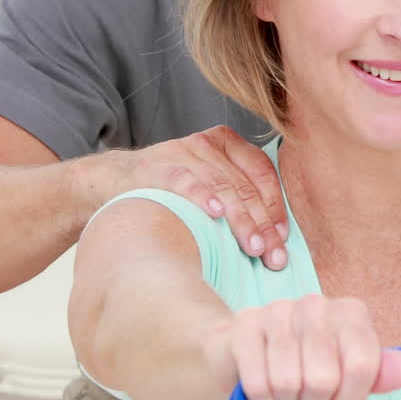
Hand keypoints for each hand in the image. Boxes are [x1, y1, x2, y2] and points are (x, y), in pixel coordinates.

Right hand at [102, 126, 290, 268]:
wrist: (117, 182)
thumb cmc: (174, 191)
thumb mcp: (209, 183)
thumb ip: (239, 198)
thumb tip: (277, 240)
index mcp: (228, 144)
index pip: (262, 172)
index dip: (276, 206)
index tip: (283, 238)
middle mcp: (208, 144)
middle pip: (244, 185)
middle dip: (262, 224)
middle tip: (274, 255)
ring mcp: (183, 153)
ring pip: (222, 186)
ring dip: (241, 220)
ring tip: (253, 248)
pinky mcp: (160, 167)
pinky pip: (187, 182)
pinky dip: (203, 198)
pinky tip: (216, 216)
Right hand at [204, 295, 400, 399]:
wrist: (249, 358)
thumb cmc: (306, 371)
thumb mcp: (347, 381)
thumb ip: (378, 377)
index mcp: (351, 312)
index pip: (364, 367)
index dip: (349, 398)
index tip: (340, 396)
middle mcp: (316, 302)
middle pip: (324, 379)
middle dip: (314, 399)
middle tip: (307, 389)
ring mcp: (278, 308)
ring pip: (288, 382)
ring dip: (285, 397)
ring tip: (284, 383)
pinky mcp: (245, 323)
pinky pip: (257, 382)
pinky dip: (260, 396)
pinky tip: (261, 379)